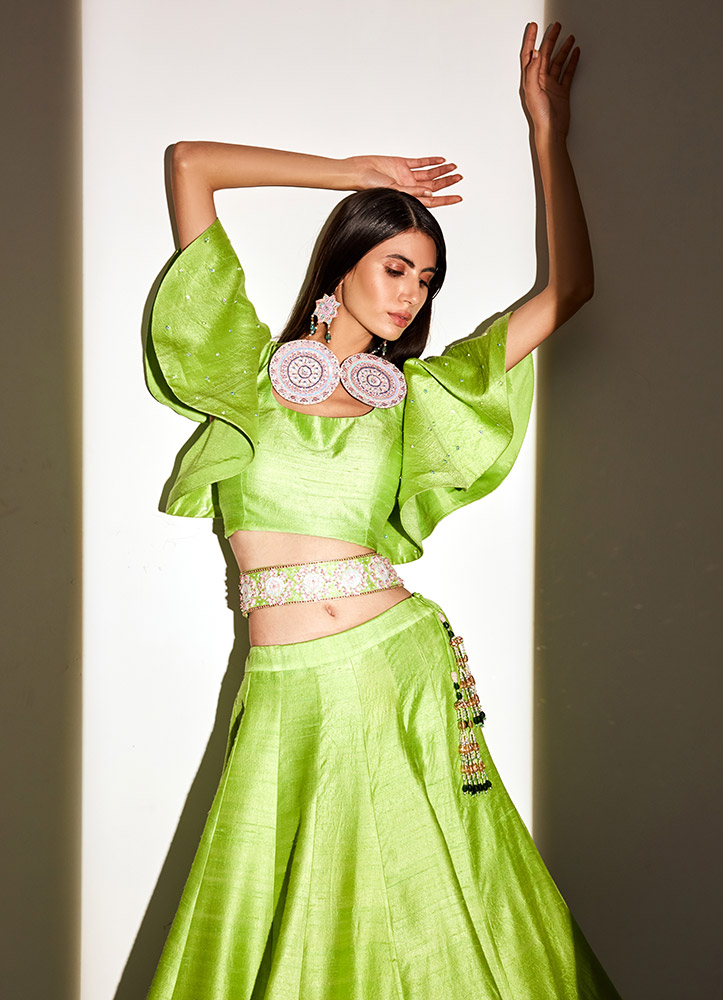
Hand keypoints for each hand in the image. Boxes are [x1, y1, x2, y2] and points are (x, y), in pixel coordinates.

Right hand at [350, 155, 462, 207]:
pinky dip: (430, 161)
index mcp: (409, 196)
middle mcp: (410, 187)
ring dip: (441, 170)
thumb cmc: (370, 186)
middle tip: (459, 178)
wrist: (358, 171)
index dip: (446, 199)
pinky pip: (420, 163)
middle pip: (433, 185)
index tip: (458, 197)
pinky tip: (440, 159)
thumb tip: (430, 193)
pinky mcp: (402, 163)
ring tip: (453, 167)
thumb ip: (413, 191)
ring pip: (429, 173)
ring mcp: (406, 175)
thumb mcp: (394, 190)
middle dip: (447, 182)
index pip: (432, 199)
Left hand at [520, 22, 579, 136]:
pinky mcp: (562, 90)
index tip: (534, 27)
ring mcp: (552, 84)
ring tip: (570, 37)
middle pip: (545, 54)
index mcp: (530, 79)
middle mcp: (540, 80)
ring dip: (563, 49)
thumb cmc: (540, 115)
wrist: (552, 130)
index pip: (530, 54)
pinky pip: (567, 72)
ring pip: (558, 61)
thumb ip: (533, 71)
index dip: (531, 39)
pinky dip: (572, 62)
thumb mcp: (533, 91)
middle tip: (556, 27)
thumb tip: (535, 53)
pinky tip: (575, 53)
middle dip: (550, 39)